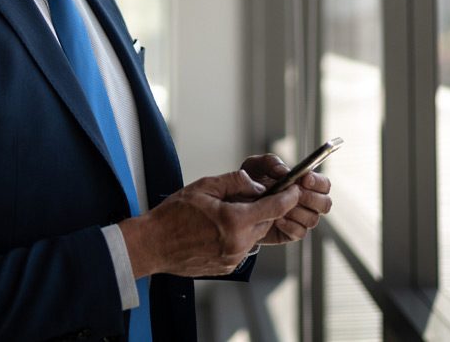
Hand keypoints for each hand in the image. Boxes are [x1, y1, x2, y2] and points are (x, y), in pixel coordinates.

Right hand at [118, 169, 297, 277]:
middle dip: (261, 209)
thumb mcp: (203, 187)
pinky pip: (241, 248)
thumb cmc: (173, 215)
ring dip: (247, 223)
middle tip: (245, 197)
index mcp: (233, 221)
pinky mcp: (227, 268)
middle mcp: (238, 244)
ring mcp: (233, 259)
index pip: (272, 208)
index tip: (295, 190)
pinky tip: (215, 230)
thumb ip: (234, 182)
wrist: (153, 245)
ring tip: (223, 214)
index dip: (287, 198)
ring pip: (252, 236)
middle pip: (264, 222)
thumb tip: (256, 185)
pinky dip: (236, 237)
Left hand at [240, 154, 332, 244]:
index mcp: (304, 184)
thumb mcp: (256, 166)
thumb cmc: (250, 180)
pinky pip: (299, 232)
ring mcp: (300, 219)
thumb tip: (285, 171)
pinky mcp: (291, 233)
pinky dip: (288, 225)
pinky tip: (275, 218)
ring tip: (278, 206)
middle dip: (311, 199)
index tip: (304, 179)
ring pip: (312, 219)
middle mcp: (307, 202)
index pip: (324, 184)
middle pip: (325, 204)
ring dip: (296, 212)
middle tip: (293, 194)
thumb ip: (271, 162)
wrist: (236, 204)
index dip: (318, 182)